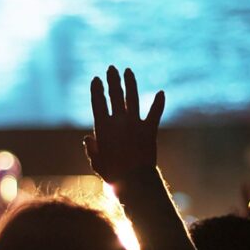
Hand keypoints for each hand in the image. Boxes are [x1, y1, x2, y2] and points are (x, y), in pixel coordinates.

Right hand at [84, 65, 164, 182]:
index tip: (96, 79)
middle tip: (111, 69)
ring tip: (128, 71)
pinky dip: (158, 103)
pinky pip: (155, 113)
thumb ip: (92, 149)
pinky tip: (161, 92)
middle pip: (115, 95)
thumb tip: (89, 139)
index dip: (97, 89)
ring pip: (132, 98)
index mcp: (103, 127)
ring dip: (130, 83)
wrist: (135, 181)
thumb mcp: (97, 162)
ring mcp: (135, 124)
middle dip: (112, 80)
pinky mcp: (149, 130)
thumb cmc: (113, 174)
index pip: (98, 102)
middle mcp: (118, 121)